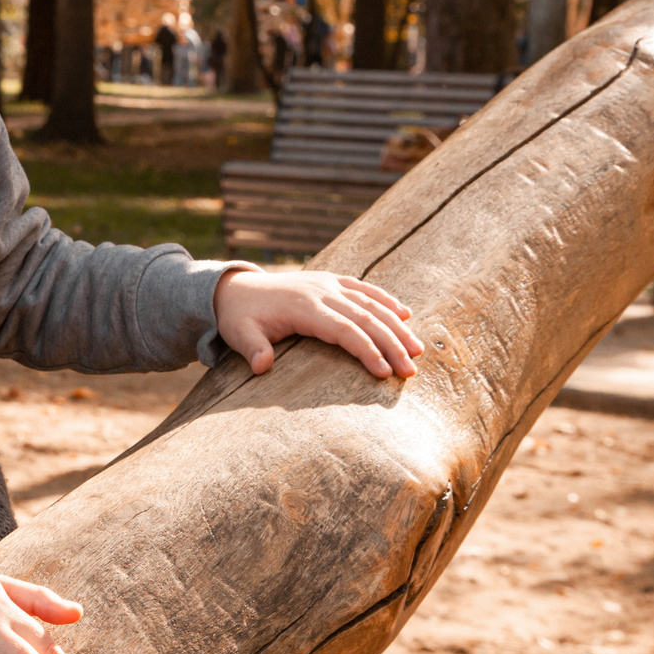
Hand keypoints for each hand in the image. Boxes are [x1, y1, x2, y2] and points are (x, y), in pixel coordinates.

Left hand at [217, 267, 421, 379]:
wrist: (235, 288)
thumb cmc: (240, 317)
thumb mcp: (239, 333)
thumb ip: (252, 348)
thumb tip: (261, 365)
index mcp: (304, 308)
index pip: (345, 331)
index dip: (367, 351)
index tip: (385, 373)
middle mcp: (322, 292)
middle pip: (366, 319)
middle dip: (392, 345)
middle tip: (411, 371)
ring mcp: (328, 284)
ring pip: (371, 304)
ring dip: (397, 326)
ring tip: (418, 350)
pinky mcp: (331, 281)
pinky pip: (364, 288)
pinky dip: (386, 300)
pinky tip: (405, 315)